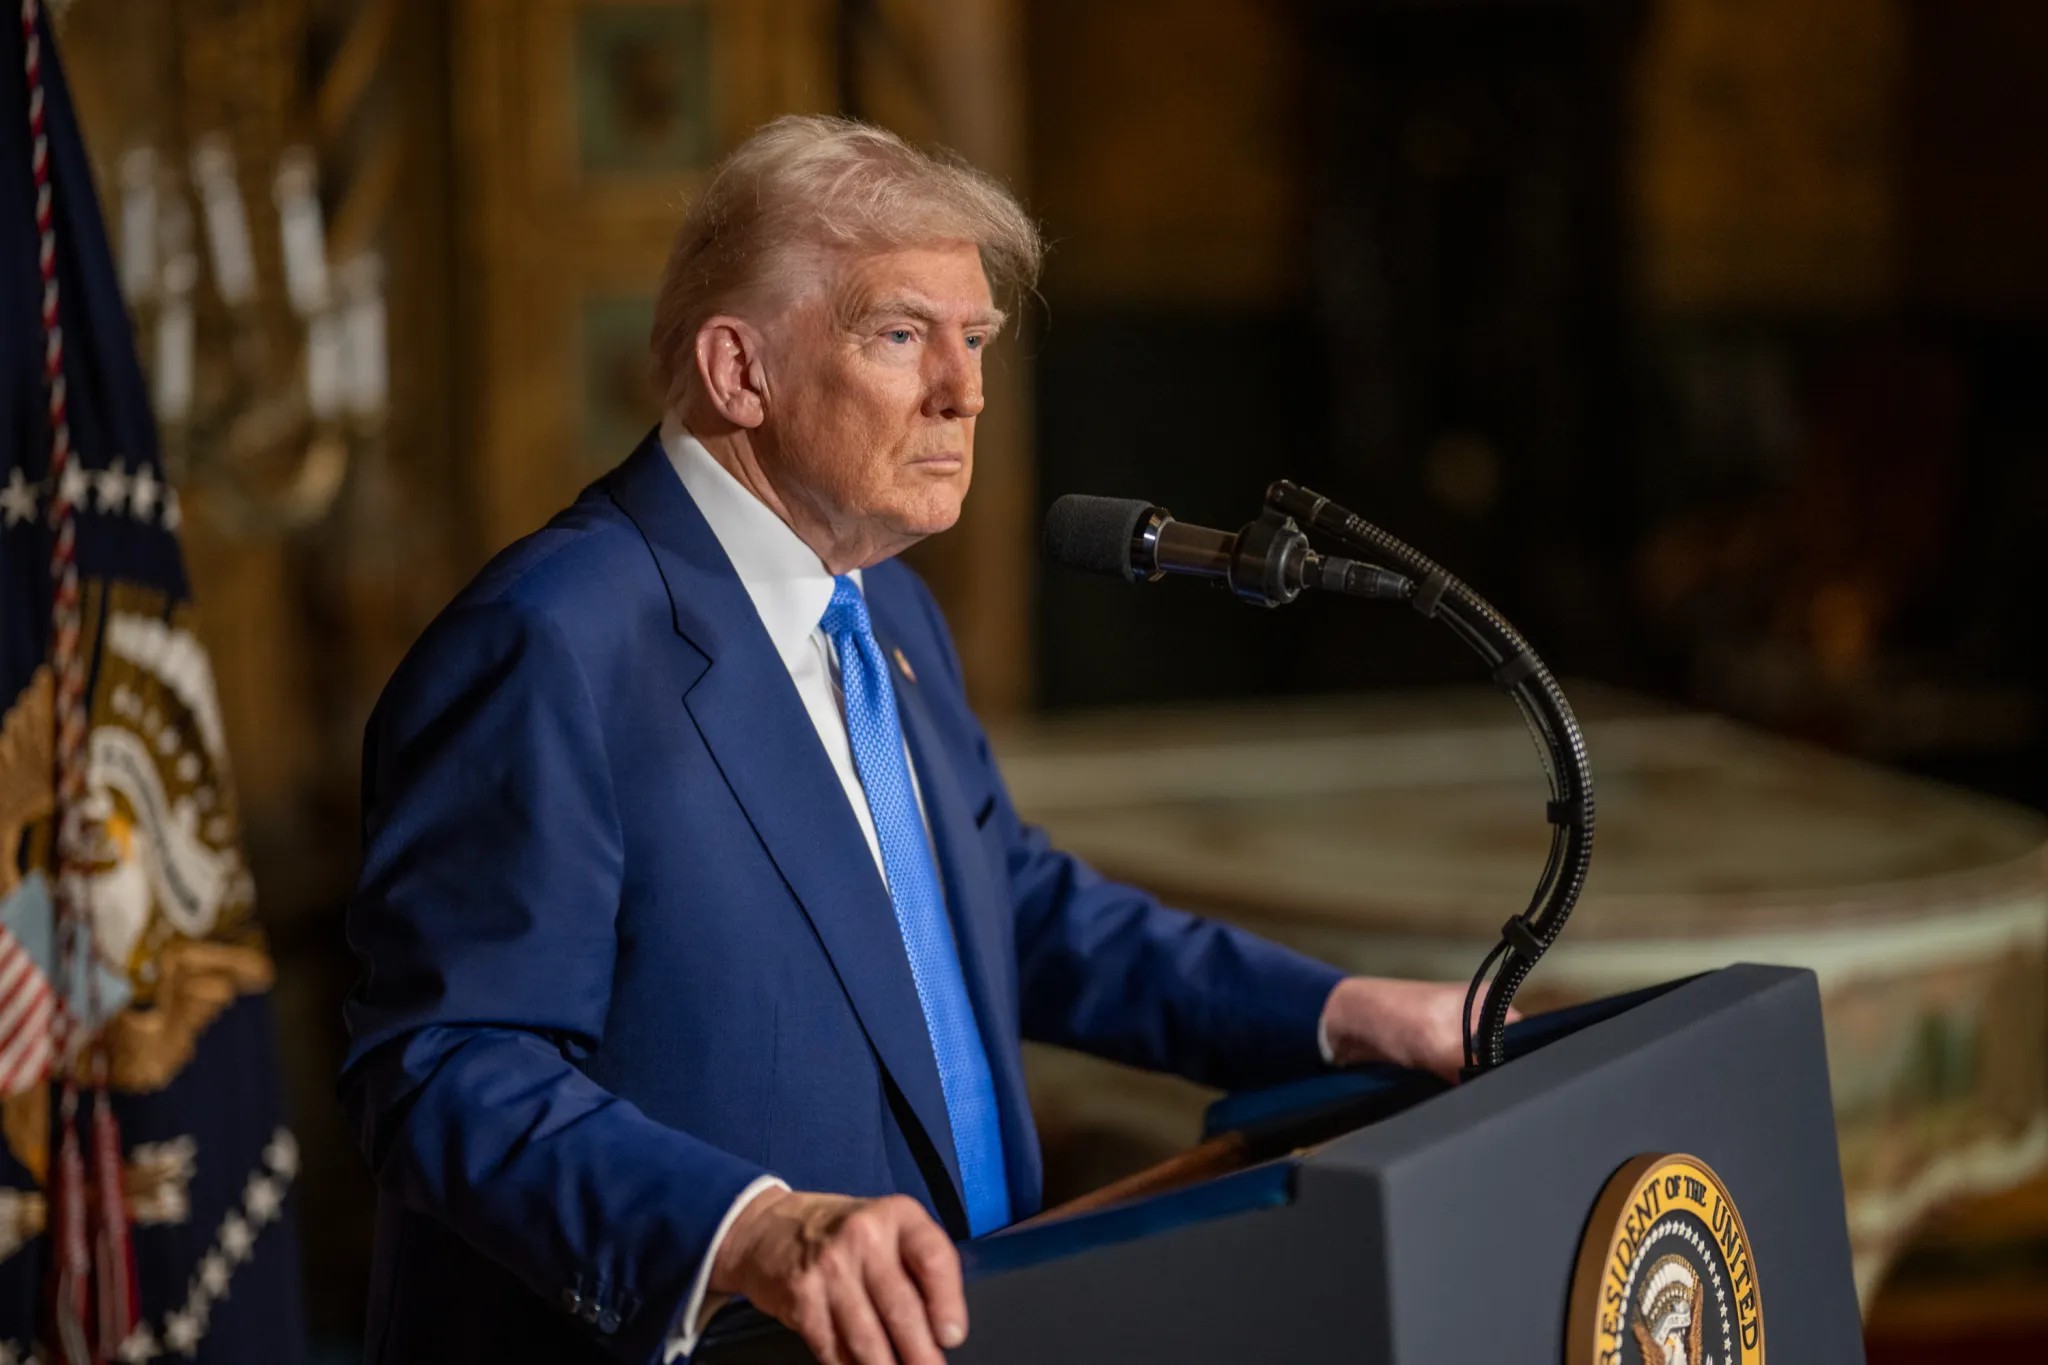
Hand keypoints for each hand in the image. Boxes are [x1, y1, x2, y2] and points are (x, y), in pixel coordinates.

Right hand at [709, 1188, 966, 1364]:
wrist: (768, 1227)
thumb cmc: (841, 1232)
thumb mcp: (886, 1227)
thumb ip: (916, 1265)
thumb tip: (943, 1327)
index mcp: (897, 1215)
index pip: (933, 1258)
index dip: (947, 1303)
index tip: (952, 1336)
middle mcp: (864, 1236)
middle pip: (901, 1306)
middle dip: (920, 1351)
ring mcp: (829, 1267)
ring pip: (867, 1336)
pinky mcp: (801, 1296)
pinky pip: (832, 1346)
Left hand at [1318, 976, 1520, 1082]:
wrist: (1344, 1027)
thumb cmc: (1389, 1018)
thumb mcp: (1437, 1042)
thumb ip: (1471, 1063)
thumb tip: (1498, 1093)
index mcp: (1490, 1002)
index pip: (1525, 1040)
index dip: (1522, 1066)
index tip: (1516, 1092)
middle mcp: (1480, 1018)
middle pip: (1504, 1058)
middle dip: (1496, 1079)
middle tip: (1488, 1100)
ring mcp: (1460, 1038)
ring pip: (1482, 1072)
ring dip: (1473, 1087)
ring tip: (1468, 1101)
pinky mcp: (1442, 1056)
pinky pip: (1460, 1078)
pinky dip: (1456, 1089)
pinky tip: (1453, 1099)